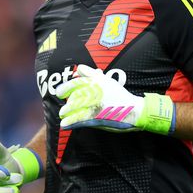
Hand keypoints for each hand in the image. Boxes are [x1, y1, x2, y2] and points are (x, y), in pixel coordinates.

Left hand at [56, 64, 175, 134]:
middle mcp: (95, 92)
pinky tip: (64, 125)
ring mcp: (96, 105)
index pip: (76, 83)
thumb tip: (78, 68)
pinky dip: (71, 122)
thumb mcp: (106, 80)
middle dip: (67, 103)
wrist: (133, 110)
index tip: (59, 93)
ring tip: (63, 115)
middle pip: (75, 96)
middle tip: (62, 108)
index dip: (65, 88)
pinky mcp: (97, 117)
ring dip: (67, 112)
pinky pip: (80, 120)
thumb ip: (90, 73)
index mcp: (96, 83)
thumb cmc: (119, 95)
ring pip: (76, 108)